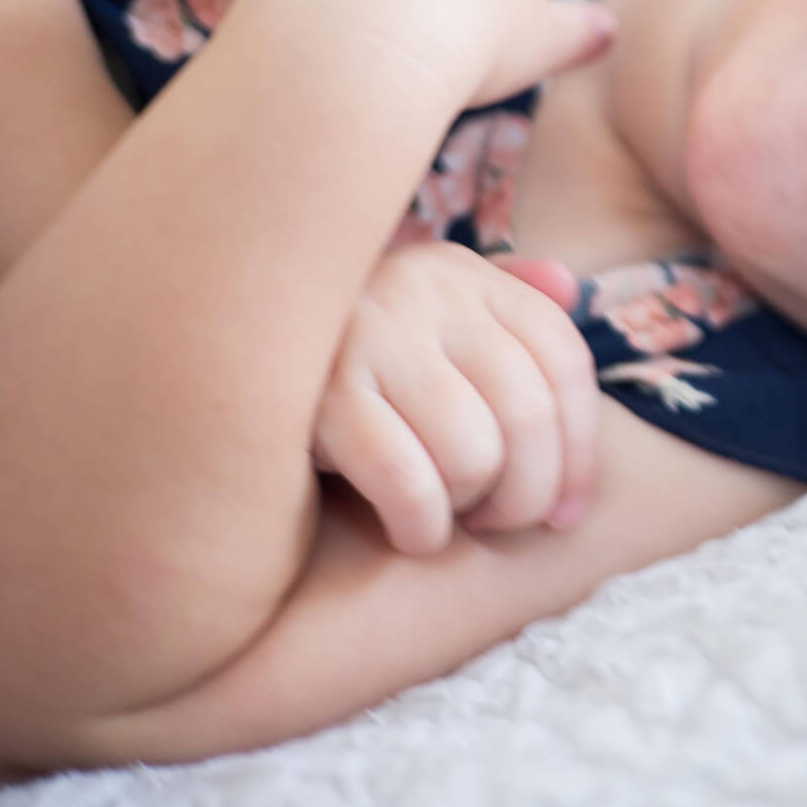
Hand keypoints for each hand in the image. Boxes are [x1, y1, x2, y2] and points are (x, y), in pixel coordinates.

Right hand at [311, 242, 601, 554]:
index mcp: (468, 275)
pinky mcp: (322, 394)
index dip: (582, 450)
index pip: (565, 361)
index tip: (570, 513)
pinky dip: (421, 525)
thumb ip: (503, 299)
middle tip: (501, 521)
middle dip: (529, 493)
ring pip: (475, 453)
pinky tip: (410, 531)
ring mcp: (374, 337)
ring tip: (446, 513)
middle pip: (530, 413)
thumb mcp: (430, 306)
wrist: (224, 347)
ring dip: (468, 508)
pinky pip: (408, 482)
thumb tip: (568, 286)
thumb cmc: (352, 348)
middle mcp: (428, 291)